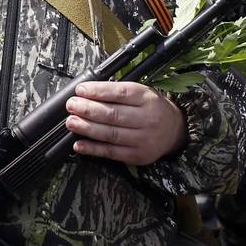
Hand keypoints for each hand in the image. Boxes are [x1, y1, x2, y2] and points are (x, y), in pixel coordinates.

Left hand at [65, 80, 186, 164]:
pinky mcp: (137, 155)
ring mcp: (143, 139)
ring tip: (71, 122)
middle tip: (72, 106)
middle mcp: (147, 119)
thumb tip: (88, 93)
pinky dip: (93, 149)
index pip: (120, 93)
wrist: (174, 131)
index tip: (81, 90)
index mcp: (147, 99)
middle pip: (113, 114)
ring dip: (87, 128)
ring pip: (110, 134)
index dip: (98, 91)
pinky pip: (111, 152)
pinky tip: (79, 144)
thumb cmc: (152, 109)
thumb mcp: (142, 93)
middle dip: (88, 109)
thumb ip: (118, 93)